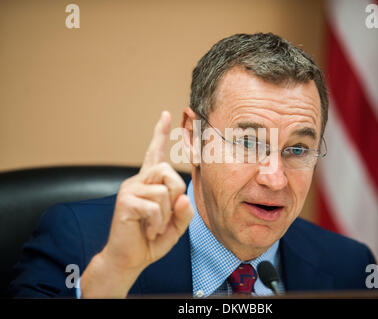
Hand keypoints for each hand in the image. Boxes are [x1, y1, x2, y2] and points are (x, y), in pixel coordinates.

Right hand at [81, 111, 193, 297]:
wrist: (129, 260)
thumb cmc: (151, 240)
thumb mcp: (175, 226)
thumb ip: (184, 211)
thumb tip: (182, 197)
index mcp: (149, 183)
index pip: (155, 153)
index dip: (160, 134)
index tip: (166, 115)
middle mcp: (138, 181)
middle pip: (167, 170)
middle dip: (175, 193)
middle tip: (166, 215)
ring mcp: (129, 189)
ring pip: (163, 190)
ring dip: (166, 214)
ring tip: (154, 226)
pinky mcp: (125, 202)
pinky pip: (155, 207)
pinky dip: (158, 223)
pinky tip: (148, 230)